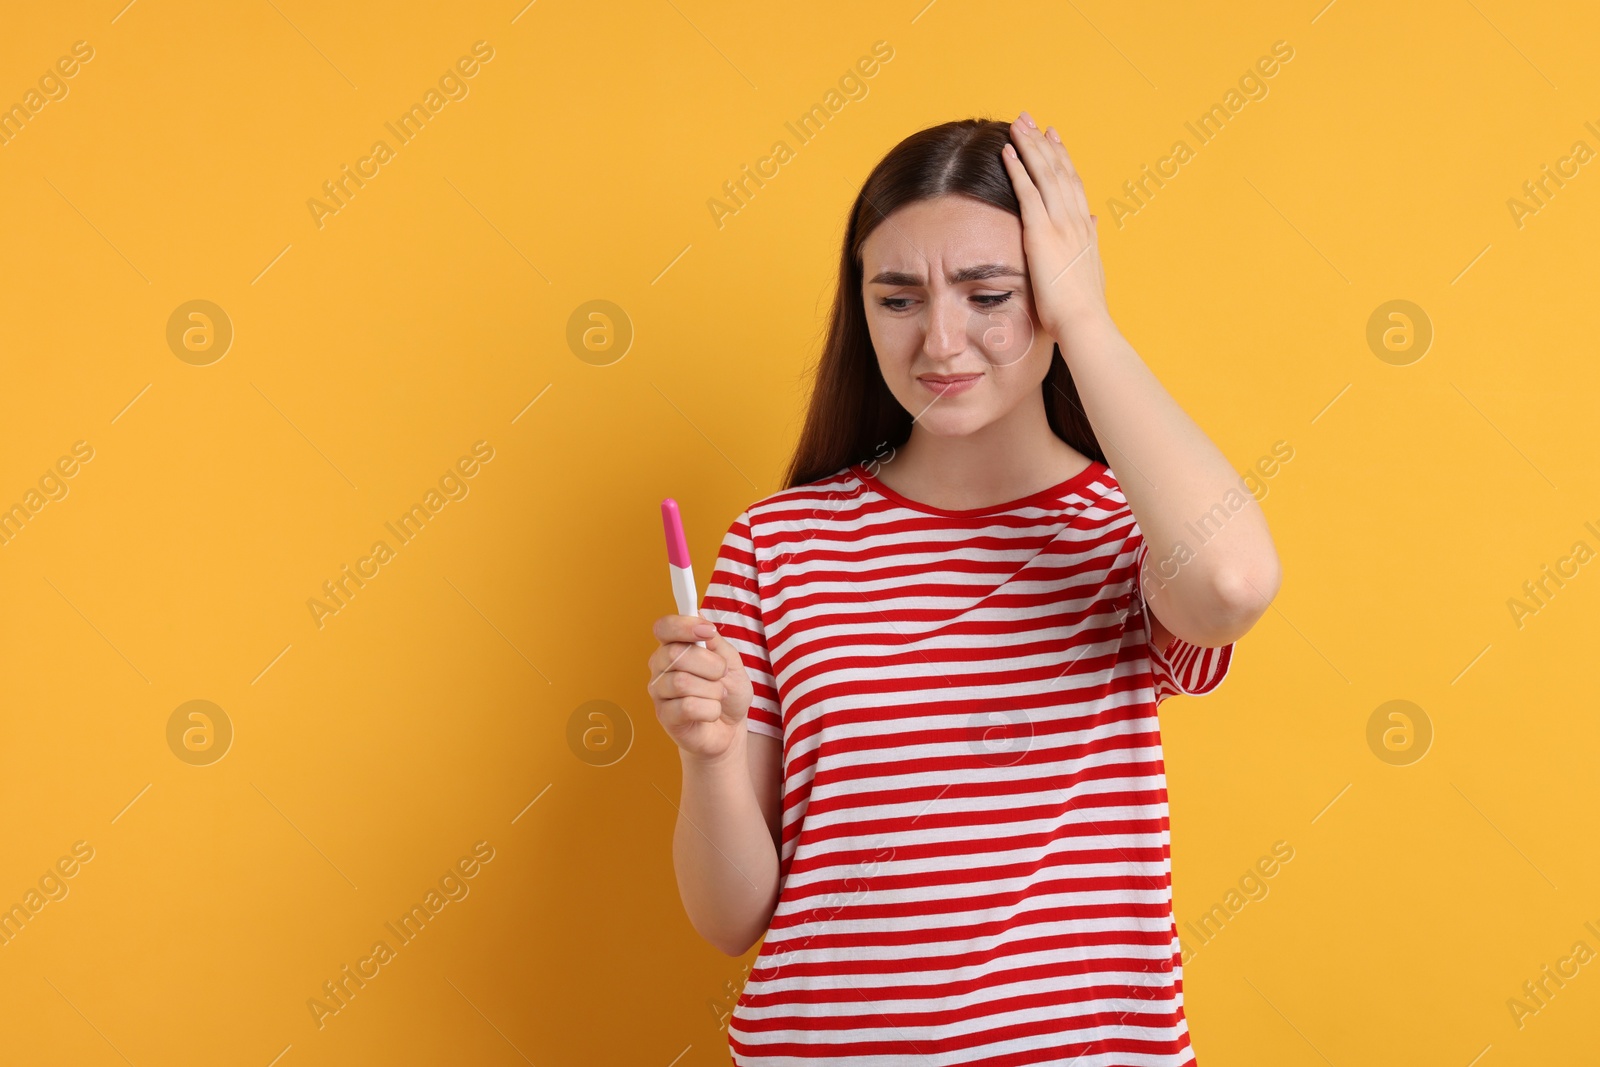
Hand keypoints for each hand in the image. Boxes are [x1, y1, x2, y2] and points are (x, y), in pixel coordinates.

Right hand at [647, 614, 754, 761]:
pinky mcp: (665, 717)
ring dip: (713, 690)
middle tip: (721, 674)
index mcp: (673, 646)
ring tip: (718, 696)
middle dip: (710, 664)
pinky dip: (710, 709)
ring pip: (682, 683)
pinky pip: (688, 707)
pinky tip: (711, 712)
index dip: (684, 625)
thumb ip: (715, 642)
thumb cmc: (727, 691)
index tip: (708, 631)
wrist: (730, 728)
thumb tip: (700, 622)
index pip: (664, 627)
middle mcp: (660, 667)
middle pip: (676, 654)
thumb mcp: (730, 661)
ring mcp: (659, 692)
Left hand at [1000, 111, 1111, 349]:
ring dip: (1030, 146)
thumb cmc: (1083, 307)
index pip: (1073, 184)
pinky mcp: (1042, 233)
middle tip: (1031, 119)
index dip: (1063, 158)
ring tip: (1016, 124)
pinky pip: (1028, 193)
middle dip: (1044, 143)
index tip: (1054, 137)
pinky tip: (1007, 152)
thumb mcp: (1090, 268)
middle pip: (1059, 170)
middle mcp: (1076, 219)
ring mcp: (1060, 224)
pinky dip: (1018, 169)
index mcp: (1085, 228)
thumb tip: (1094, 221)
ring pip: (1045, 174)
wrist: (1085, 322)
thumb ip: (1090, 241)